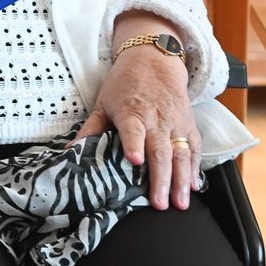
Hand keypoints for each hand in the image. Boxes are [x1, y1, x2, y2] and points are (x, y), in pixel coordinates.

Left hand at [72, 48, 198, 210]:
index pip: (132, 130)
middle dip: (161, 179)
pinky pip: (193, 150)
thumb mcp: (103, 103)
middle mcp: (156, 119)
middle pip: (159, 151)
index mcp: (131, 112)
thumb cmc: (124, 84)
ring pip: (180, 154)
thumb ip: (91, 129)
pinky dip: (194, 169)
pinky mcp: (189, 126)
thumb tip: (71, 151)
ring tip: (180, 203)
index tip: (134, 161)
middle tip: (159, 203)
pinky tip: (193, 187)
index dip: (133, 145)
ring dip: (181, 180)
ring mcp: (175, 123)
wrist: (154, 61)